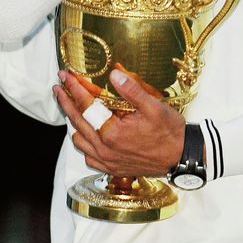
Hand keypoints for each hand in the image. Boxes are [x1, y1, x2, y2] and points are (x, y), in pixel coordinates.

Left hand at [53, 63, 184, 176]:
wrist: (183, 157)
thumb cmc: (170, 132)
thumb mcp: (153, 106)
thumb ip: (131, 90)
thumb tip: (114, 74)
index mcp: (113, 132)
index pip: (86, 105)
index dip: (74, 88)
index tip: (64, 76)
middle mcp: (106, 149)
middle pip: (77, 122)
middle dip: (66, 102)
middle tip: (59, 88)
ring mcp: (107, 161)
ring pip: (79, 140)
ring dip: (74, 123)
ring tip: (73, 107)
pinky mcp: (112, 168)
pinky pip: (88, 156)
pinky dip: (84, 143)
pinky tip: (87, 132)